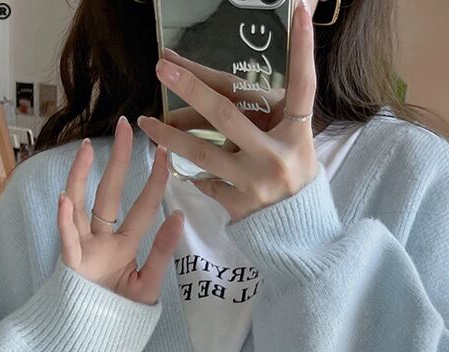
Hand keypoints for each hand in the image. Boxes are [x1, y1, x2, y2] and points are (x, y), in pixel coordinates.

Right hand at [58, 116, 183, 304]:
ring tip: (88, 149)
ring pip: (80, 206)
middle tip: (126, 127)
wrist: (96, 342)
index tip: (165, 150)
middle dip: (118, 161)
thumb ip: (162, 253)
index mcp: (124, 245)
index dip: (154, 180)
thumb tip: (179, 218)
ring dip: (82, 178)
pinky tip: (65, 199)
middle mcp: (102, 240)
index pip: (143, 206)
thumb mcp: (148, 285)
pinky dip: (65, 220)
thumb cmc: (120, 315)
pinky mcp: (71, 266)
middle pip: (110, 193)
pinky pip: (67, 240)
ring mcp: (84, 250)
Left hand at [136, 0, 317, 222]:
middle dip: (190, 86)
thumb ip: (275, 111)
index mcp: (296, 133)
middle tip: (163, 66)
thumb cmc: (294, 176)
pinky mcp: (238, 204)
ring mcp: (255, 182)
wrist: (298, 232)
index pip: (302, 86)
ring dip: (169, 134)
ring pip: (201, 151)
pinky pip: (205, 180)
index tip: (300, 12)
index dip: (303, 51)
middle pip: (226, 113)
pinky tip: (176, 163)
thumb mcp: (297, 142)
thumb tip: (252, 76)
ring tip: (145, 121)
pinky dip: (192, 171)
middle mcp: (276, 154)